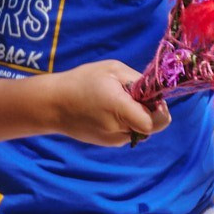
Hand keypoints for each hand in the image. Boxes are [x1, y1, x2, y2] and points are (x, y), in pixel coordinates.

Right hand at [41, 60, 169, 146]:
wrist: (53, 104)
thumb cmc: (82, 81)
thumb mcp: (112, 70)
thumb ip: (138, 81)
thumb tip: (155, 93)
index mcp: (120, 109)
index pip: (155, 121)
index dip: (160, 110)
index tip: (151, 97)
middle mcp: (118, 130)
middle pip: (150, 127)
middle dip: (148, 111)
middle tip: (131, 96)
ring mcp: (113, 140)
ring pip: (140, 130)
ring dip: (136, 117)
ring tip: (116, 102)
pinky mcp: (108, 143)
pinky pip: (127, 133)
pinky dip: (126, 122)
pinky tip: (109, 110)